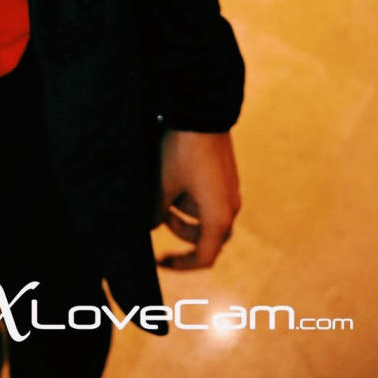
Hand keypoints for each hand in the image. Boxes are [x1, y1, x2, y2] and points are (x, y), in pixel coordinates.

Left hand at [153, 129, 240, 269]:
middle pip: (206, 237)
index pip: (204, 257)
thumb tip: (147, 228)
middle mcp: (229, 206)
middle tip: (158, 214)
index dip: (182, 264)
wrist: (203, 113)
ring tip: (162, 189)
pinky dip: (189, 196)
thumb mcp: (164, 184)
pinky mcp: (225, 175)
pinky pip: (208, 197)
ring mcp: (229, 190)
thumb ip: (155, 212)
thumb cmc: (184, 151)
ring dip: (182, 210)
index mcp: (218, 217)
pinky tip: (172, 178)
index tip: (161, 261)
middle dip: (180, 230)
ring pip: (205, 215)